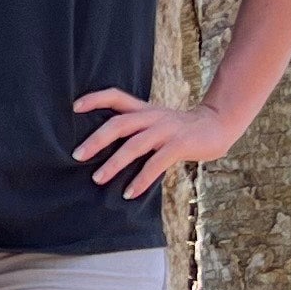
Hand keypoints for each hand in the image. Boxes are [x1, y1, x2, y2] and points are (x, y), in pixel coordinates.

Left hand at [74, 90, 239, 196]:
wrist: (216, 126)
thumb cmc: (178, 129)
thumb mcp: (155, 122)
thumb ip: (134, 129)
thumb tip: (102, 147)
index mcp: (143, 109)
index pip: (115, 96)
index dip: (95, 99)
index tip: (74, 107)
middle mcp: (152, 117)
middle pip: (119, 124)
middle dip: (96, 140)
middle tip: (77, 155)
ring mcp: (166, 130)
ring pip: (134, 145)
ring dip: (114, 163)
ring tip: (98, 179)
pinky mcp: (180, 144)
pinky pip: (156, 163)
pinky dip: (141, 179)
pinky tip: (129, 193)